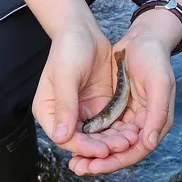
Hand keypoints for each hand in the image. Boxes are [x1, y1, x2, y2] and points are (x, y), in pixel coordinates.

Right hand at [33, 26, 138, 158]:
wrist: (83, 30)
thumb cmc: (68, 49)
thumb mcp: (66, 76)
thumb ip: (65, 106)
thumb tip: (60, 137)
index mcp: (48, 111)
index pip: (65, 138)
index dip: (84, 147)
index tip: (103, 150)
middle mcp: (64, 116)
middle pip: (82, 140)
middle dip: (102, 146)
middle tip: (123, 146)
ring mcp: (82, 112)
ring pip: (97, 135)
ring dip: (113, 140)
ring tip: (131, 140)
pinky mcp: (97, 106)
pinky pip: (108, 124)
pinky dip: (119, 129)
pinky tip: (133, 130)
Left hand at [69, 11, 177, 175]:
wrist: (144, 36)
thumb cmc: (154, 57)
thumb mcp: (160, 82)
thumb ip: (158, 113)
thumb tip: (147, 144)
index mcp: (157, 122)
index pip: (135, 151)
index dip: (115, 162)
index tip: (94, 167)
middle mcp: (143, 124)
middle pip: (120, 152)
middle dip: (100, 161)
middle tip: (78, 168)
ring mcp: (129, 116)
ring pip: (109, 141)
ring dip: (93, 152)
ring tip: (74, 161)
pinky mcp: (117, 107)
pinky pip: (103, 128)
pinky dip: (91, 136)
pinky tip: (75, 139)